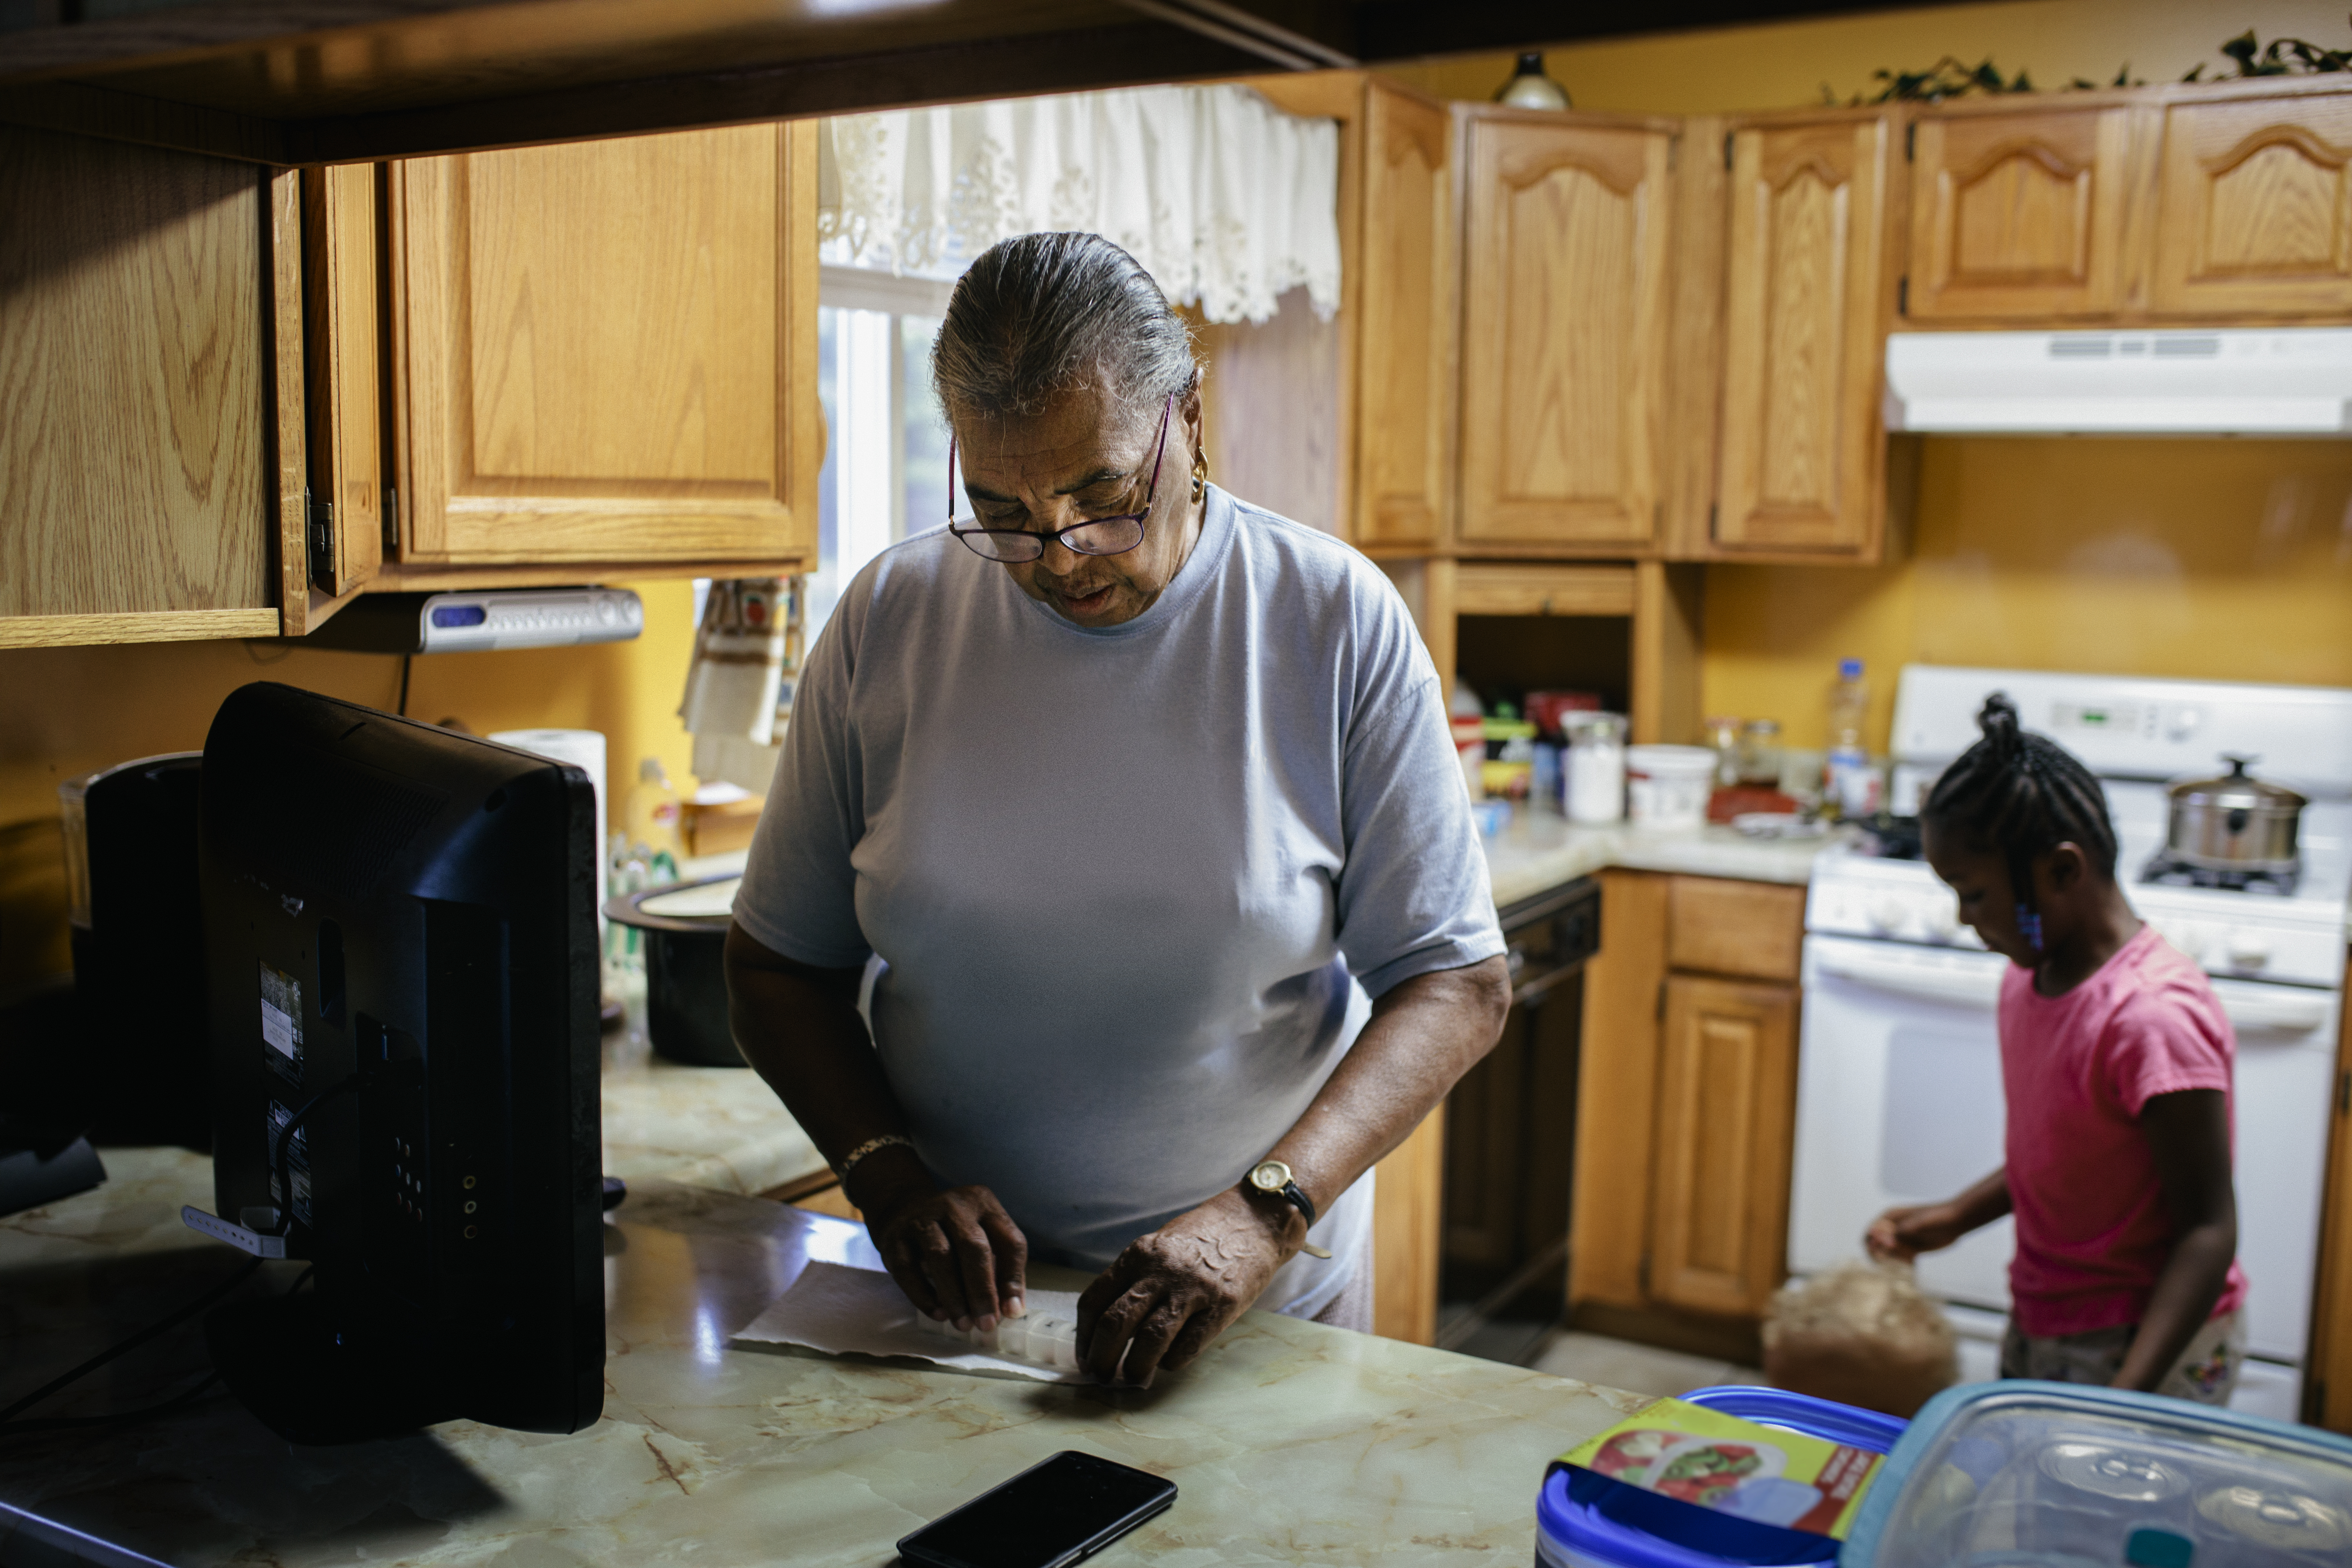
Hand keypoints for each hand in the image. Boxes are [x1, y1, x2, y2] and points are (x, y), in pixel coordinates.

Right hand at [861, 1172, 1027, 1331]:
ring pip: (941, 1256)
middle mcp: (954, 1206)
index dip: (1013, 1278)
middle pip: (974, 1246)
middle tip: (986, 1324)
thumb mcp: (983, 1238)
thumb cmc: (954, 1233)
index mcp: (984, 1203)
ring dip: (954, 1295)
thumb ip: (1001, 1270)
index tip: (1010, 1312)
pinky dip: (924, 1295)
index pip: (1009, 1241)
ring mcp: (922, 1218)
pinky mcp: (896, 1237)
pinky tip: (938, 1314)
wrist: (904, 1209)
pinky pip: (909, 1269)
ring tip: (963, 1324)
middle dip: (982, 1290)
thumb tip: (1012, 1310)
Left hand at [1076, 1187, 1295, 1387]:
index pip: (1095, 1301)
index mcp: (1139, 1255)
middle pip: (1116, 1323)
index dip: (1084, 1336)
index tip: (1084, 1355)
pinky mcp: (1222, 1306)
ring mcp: (1192, 1289)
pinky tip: (1169, 1363)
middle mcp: (1161, 1271)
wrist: (1254, 1221)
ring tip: (1131, 1378)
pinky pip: (1187, 1347)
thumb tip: (1109, 1326)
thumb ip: (1135, 1278)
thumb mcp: (1159, 1247)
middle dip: (1102, 1358)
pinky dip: (1171, 1363)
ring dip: (1134, 1368)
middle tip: (1101, 1375)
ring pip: (1149, 1340)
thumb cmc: (1202, 1238)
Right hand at [1865, 1202, 1967, 1260]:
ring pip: (1888, 1255)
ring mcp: (1902, 1239)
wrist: (1956, 1221)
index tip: (1891, 1246)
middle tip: (1900, 1257)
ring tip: (1910, 1258)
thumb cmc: (1936, 1217)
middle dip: (1884, 1255)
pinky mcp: (1912, 1249)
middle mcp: (1892, 1228)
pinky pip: (1901, 1260)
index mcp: (1889, 1217)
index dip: (1874, 1243)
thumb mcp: (1915, 1224)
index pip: (1870, 1233)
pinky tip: (1914, 1264)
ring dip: (1895, 1260)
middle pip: (1876, 1246)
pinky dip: (1904, 1264)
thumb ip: (1894, 1231)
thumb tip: (1874, 1235)